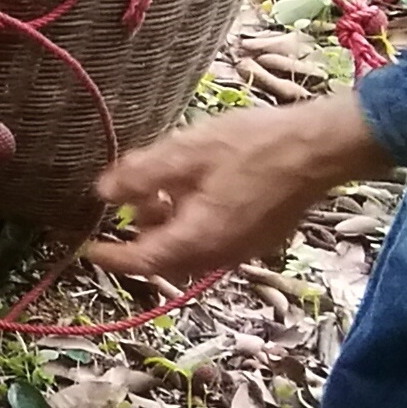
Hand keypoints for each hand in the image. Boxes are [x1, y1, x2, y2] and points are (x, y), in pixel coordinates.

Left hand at [85, 93, 394, 280]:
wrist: (321, 146)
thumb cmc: (253, 145)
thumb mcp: (186, 152)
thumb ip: (141, 175)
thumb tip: (103, 193)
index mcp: (200, 239)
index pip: (143, 262)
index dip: (110, 257)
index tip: (84, 248)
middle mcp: (222, 255)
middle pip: (167, 261)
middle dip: (140, 239)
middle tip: (122, 208)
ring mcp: (245, 249)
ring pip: (191, 251)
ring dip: (166, 228)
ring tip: (156, 188)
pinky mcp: (261, 237)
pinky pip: (214, 241)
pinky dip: (192, 223)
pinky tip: (192, 189)